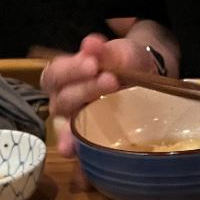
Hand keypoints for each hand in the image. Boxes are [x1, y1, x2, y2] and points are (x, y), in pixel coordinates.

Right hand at [41, 34, 155, 156]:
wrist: (143, 82)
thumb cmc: (123, 66)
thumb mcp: (119, 54)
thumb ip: (105, 52)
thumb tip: (91, 44)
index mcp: (62, 77)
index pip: (55, 74)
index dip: (70, 70)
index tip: (92, 64)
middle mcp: (61, 103)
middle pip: (63, 100)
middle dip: (86, 90)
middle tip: (111, 81)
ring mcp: (71, 125)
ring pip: (66, 126)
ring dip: (81, 121)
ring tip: (102, 115)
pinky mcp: (84, 143)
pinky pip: (76, 151)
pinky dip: (75, 153)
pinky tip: (75, 156)